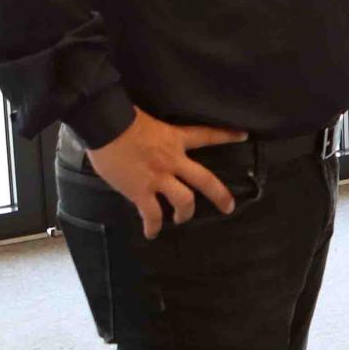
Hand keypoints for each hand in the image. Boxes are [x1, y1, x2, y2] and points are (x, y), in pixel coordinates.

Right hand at [86, 109, 247, 238]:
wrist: (104, 125)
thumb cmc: (122, 116)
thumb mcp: (148, 120)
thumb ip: (156, 134)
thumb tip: (149, 138)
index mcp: (175, 138)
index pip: (207, 135)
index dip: (226, 136)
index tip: (244, 136)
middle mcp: (173, 160)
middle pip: (205, 180)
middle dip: (220, 195)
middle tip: (229, 207)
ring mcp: (159, 178)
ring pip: (184, 201)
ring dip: (185, 213)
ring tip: (182, 219)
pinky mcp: (140, 191)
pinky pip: (151, 214)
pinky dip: (153, 226)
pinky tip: (152, 233)